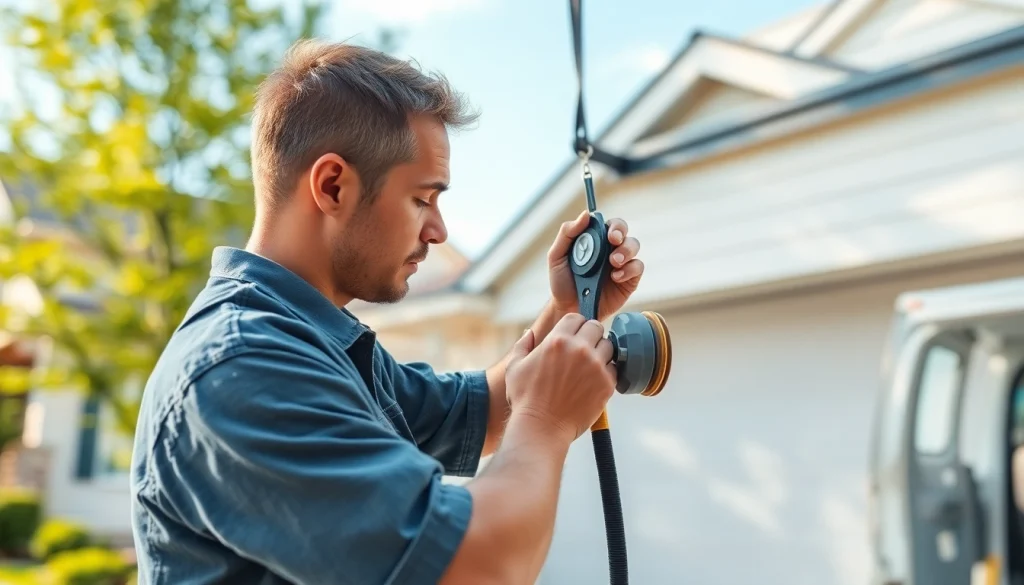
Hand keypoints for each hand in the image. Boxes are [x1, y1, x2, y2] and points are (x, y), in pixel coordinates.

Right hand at [503, 313, 615, 444]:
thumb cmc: (525, 400)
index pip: (576, 317)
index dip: (574, 325)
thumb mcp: (514, 367)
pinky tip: (594, 381)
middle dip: (590, 335)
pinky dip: (606, 372)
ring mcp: (596, 366)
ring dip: (601, 352)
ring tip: (589, 365)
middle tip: (583, 349)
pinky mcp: (607, 384)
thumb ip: (523, 345)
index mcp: (557, 340)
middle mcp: (579, 349)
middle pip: (596, 327)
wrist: (541, 429)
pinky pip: (614, 368)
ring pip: (608, 346)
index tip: (573, 336)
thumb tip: (529, 333)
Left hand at [548, 210, 642, 320]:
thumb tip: (585, 215)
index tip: (608, 232)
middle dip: (621, 234)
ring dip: (626, 251)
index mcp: (594, 240)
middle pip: (624, 232)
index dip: (612, 224)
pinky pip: (637, 268)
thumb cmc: (562, 282)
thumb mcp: (557, 256)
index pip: (608, 224)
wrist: (568, 309)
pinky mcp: (628, 280)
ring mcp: (620, 264)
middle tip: (614, 242)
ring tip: (613, 262)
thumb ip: (567, 234)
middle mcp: (609, 249)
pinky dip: (629, 270)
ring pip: (634, 247)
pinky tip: (616, 277)